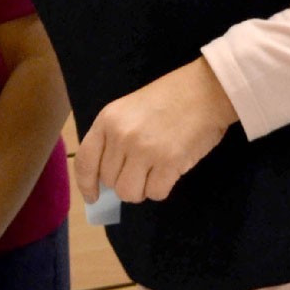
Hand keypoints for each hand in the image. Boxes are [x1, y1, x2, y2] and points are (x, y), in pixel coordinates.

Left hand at [76, 56, 238, 204]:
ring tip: (154, 173)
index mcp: (107, 121)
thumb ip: (113, 138)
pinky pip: (155, 193)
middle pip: (109, 181)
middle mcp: (121, 136)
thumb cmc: (167, 99)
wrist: (204, 91)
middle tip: (141, 170)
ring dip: (141, 189)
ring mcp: (144, 150)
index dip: (86, 184)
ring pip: (129, 192)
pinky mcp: (169, 162)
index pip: (85, 162)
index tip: (93, 197)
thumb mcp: (127, 111)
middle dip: (124, 181)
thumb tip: (106, 178)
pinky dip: (162, 189)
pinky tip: (169, 172)